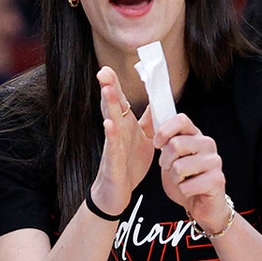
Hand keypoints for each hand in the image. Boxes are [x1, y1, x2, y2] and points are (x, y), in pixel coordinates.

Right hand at [92, 66, 153, 213]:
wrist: (117, 192)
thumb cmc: (128, 165)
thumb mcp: (144, 139)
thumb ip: (149, 121)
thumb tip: (158, 102)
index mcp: (125, 125)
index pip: (120, 101)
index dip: (115, 84)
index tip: (109, 67)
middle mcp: (117, 132)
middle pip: (112, 106)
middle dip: (108, 88)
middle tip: (103, 70)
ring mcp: (112, 146)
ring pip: (111, 122)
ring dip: (109, 105)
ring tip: (107, 89)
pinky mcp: (112, 162)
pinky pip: (112, 147)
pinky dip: (111, 135)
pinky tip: (109, 124)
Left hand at [153, 113, 229, 232]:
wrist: (200, 204)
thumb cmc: (184, 179)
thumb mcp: (170, 156)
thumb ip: (164, 138)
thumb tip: (151, 114)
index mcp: (195, 135)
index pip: (181, 120)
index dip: (164, 131)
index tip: (157, 144)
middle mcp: (207, 144)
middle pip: (176, 144)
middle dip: (165, 161)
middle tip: (171, 169)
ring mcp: (214, 162)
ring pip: (179, 167)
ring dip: (174, 179)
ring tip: (183, 180)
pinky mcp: (217, 180)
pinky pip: (187, 185)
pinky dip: (183, 191)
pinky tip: (191, 190)